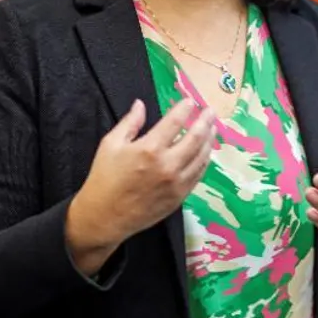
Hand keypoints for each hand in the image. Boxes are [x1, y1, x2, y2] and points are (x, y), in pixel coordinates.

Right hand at [66, 98, 215, 271]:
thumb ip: (129, 123)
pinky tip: (205, 153)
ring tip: (213, 129)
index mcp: (149, 149)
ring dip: (209, 141)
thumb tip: (140, 104)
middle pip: (195, 138)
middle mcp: (168, 165)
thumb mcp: (110, 144)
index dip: (184, 109)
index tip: (190, 101)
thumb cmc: (104, 178)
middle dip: (205, 122)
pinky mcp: (180, 197)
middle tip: (210, 112)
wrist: (105, 216)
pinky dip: (204, 161)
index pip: (174, 122)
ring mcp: (177, 183)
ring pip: (201, 157)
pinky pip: (198, 175)